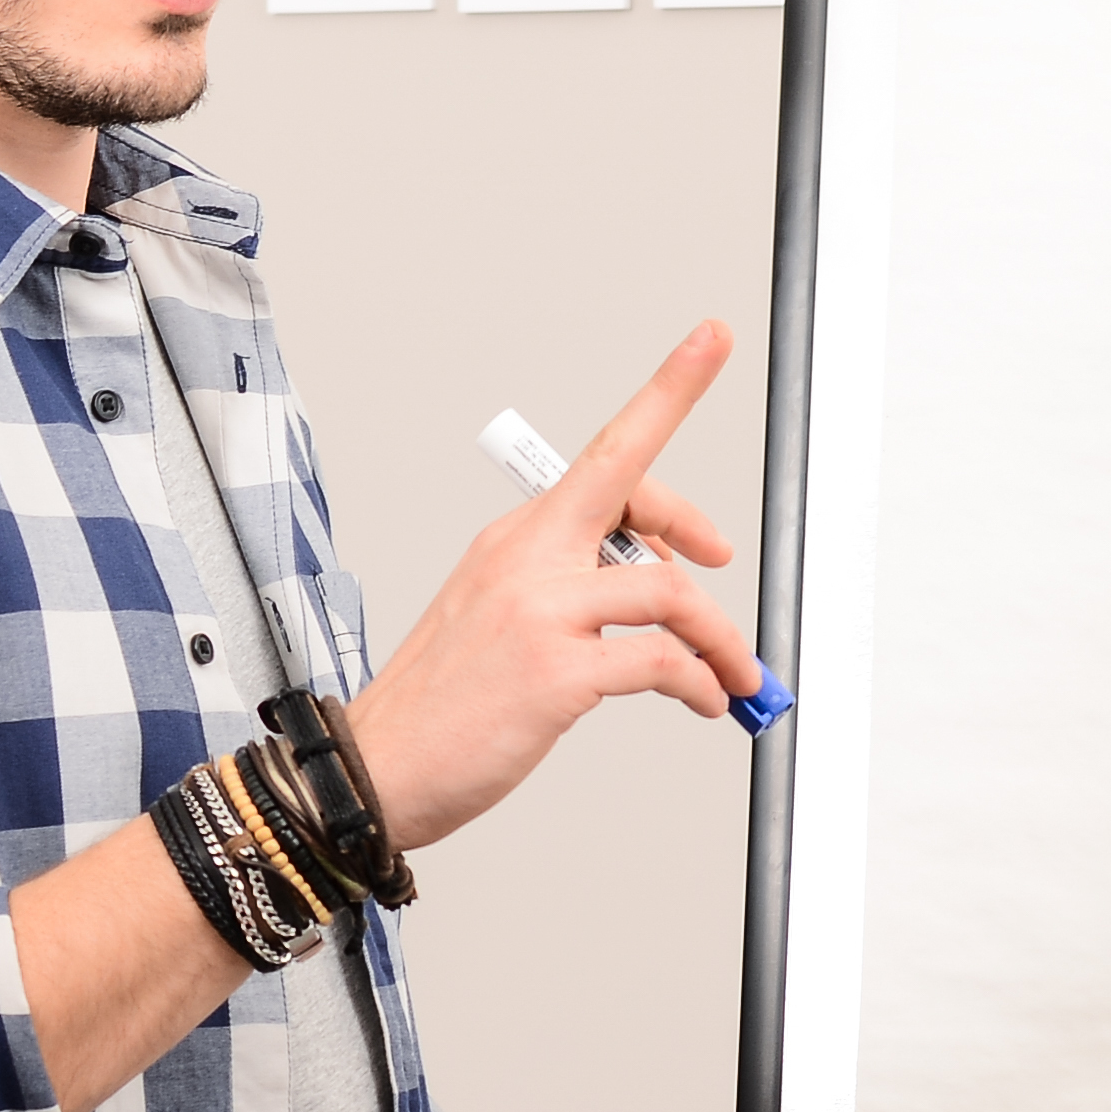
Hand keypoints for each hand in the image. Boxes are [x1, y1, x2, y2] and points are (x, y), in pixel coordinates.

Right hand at [339, 326, 766, 849]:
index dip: (667, 392)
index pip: (603, 450)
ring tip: (732, 673)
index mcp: (513, 539)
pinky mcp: (555, 672)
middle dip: (697, 525)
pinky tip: (702, 700)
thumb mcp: (497, 618)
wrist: (378, 769)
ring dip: (720, 637)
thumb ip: (568, 589)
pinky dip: (699, 682)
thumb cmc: (441, 704)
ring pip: (668, 591)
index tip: (713, 342)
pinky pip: (660, 661)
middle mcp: (525, 558)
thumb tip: (651, 586)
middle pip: (635, 493)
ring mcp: (539, 611)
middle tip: (722, 562)